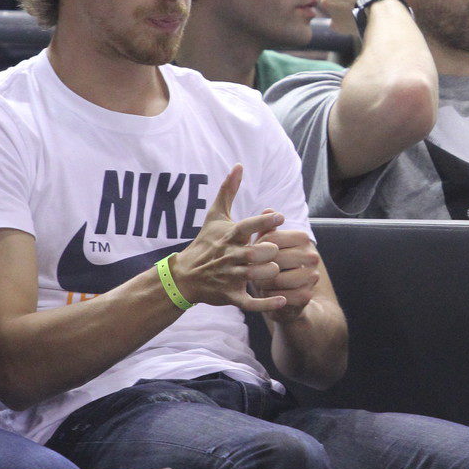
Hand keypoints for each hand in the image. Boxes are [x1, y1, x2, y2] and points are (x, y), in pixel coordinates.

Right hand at [170, 166, 287, 313]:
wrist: (185, 276)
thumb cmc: (205, 243)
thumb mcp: (215, 216)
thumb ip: (228, 191)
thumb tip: (239, 165)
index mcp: (229, 236)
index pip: (247, 226)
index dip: (264, 221)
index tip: (279, 216)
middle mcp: (231, 256)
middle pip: (256, 253)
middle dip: (269, 251)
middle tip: (276, 249)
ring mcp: (231, 277)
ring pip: (256, 276)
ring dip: (269, 273)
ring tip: (276, 269)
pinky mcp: (231, 296)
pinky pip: (251, 303)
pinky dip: (267, 304)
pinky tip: (283, 299)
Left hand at [252, 214, 321, 323]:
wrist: (288, 293)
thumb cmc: (275, 262)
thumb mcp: (270, 244)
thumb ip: (267, 228)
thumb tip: (267, 209)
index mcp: (303, 238)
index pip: (273, 239)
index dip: (257, 247)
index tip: (252, 253)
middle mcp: (312, 255)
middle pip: (275, 259)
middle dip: (259, 266)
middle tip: (252, 271)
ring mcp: (312, 276)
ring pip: (278, 279)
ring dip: (263, 283)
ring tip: (259, 282)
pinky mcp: (307, 295)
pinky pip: (281, 296)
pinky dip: (270, 296)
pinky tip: (267, 293)